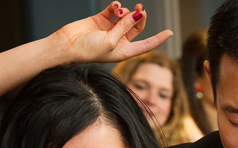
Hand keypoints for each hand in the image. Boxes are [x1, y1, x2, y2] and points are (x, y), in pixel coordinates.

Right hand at [52, 2, 172, 63]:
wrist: (67, 46)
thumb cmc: (88, 51)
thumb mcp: (111, 41)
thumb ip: (124, 26)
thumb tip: (137, 13)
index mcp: (124, 52)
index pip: (146, 45)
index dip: (158, 39)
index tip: (170, 32)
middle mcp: (119, 41)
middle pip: (137, 27)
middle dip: (140, 17)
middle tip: (140, 8)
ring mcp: (110, 30)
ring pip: (125, 17)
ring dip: (125, 11)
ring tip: (119, 11)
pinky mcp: (100, 21)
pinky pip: (112, 11)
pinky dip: (115, 7)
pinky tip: (114, 6)